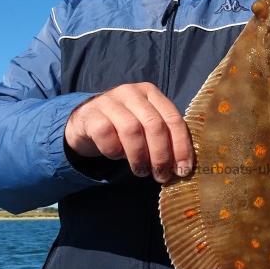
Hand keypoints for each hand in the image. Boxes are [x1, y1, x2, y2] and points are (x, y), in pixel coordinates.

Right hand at [65, 83, 193, 182]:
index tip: (182, 170)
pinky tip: (116, 156)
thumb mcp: (145, 128)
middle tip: (161, 176)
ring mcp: (110, 101)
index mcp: (151, 94)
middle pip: (154, 125)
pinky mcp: (91, 114)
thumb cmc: (122, 128)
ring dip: (139, 157)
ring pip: (131, 130)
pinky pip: (106, 134)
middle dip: (161, 155)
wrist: (86, 121)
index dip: (181, 147)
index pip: (173, 119)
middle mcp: (132, 93)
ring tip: (141, 171)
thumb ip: (163, 138)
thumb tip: (182, 167)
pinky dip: (114, 150)